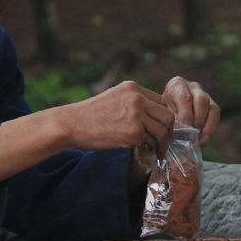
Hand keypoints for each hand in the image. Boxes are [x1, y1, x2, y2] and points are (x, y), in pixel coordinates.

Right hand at [59, 80, 174, 152]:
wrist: (70, 124)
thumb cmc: (89, 116)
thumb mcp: (113, 98)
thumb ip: (133, 103)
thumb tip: (153, 118)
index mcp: (133, 88)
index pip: (161, 101)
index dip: (163, 117)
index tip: (162, 129)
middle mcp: (137, 98)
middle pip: (167, 115)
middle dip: (169, 131)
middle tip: (165, 142)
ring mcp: (136, 114)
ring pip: (163, 129)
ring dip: (163, 143)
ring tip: (159, 151)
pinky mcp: (133, 132)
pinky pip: (148, 141)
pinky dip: (147, 148)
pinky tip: (143, 152)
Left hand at [161, 76, 220, 144]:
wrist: (166, 115)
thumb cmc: (162, 115)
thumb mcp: (162, 115)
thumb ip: (170, 121)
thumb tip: (179, 133)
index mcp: (177, 85)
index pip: (184, 98)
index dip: (185, 115)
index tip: (183, 130)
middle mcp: (193, 87)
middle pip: (201, 100)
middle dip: (198, 119)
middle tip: (192, 135)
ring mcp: (205, 95)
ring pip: (212, 107)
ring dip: (206, 126)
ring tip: (199, 140)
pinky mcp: (212, 106)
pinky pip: (216, 116)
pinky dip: (210, 129)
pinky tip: (203, 140)